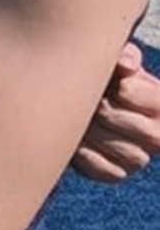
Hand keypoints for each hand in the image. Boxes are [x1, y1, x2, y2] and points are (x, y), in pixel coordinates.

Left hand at [73, 41, 159, 181]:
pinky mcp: (117, 173)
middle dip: (106, 111)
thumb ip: (126, 57)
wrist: (92, 103)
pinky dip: (88, 156)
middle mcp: (158, 135)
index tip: (113, 85)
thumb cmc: (110, 78)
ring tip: (81, 119)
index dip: (126, 91)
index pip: (148, 100)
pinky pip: (105, 170)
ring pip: (121, 151)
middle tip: (91, 102)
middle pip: (135, 127)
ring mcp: (139, 157)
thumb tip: (124, 66)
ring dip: (94, 133)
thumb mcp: (121, 62)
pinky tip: (78, 140)